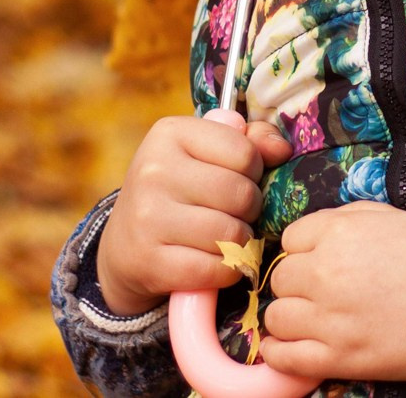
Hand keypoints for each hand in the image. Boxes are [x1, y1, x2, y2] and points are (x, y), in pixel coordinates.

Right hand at [96, 114, 292, 317]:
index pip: (245, 152)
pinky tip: (214, 262)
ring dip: (240, 242)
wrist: (123, 245)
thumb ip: (249, 142)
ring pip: (232, 234)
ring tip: (225, 237)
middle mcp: (153, 171)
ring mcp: (147, 217)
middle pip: (241, 195)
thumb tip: (282, 150)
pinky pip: (216, 269)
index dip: (253, 170)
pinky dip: (226, 271)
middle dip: (250, 209)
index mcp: (170, 133)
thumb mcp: (205, 153)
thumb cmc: (179, 190)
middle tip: (234, 213)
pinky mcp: (150, 261)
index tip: (236, 178)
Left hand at [262, 203, 405, 384]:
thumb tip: (315, 233)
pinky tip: (290, 347)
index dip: (306, 250)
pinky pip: (283, 357)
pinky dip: (278, 352)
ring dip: (289, 316)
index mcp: (341, 232)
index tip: (321, 261)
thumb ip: (349, 218)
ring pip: (276, 317)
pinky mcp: (340, 358)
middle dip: (298, 283)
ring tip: (312, 320)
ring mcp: (331, 319)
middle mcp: (327, 272)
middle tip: (323, 291)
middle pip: (280, 278)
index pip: (290, 240)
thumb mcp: (395, 217)